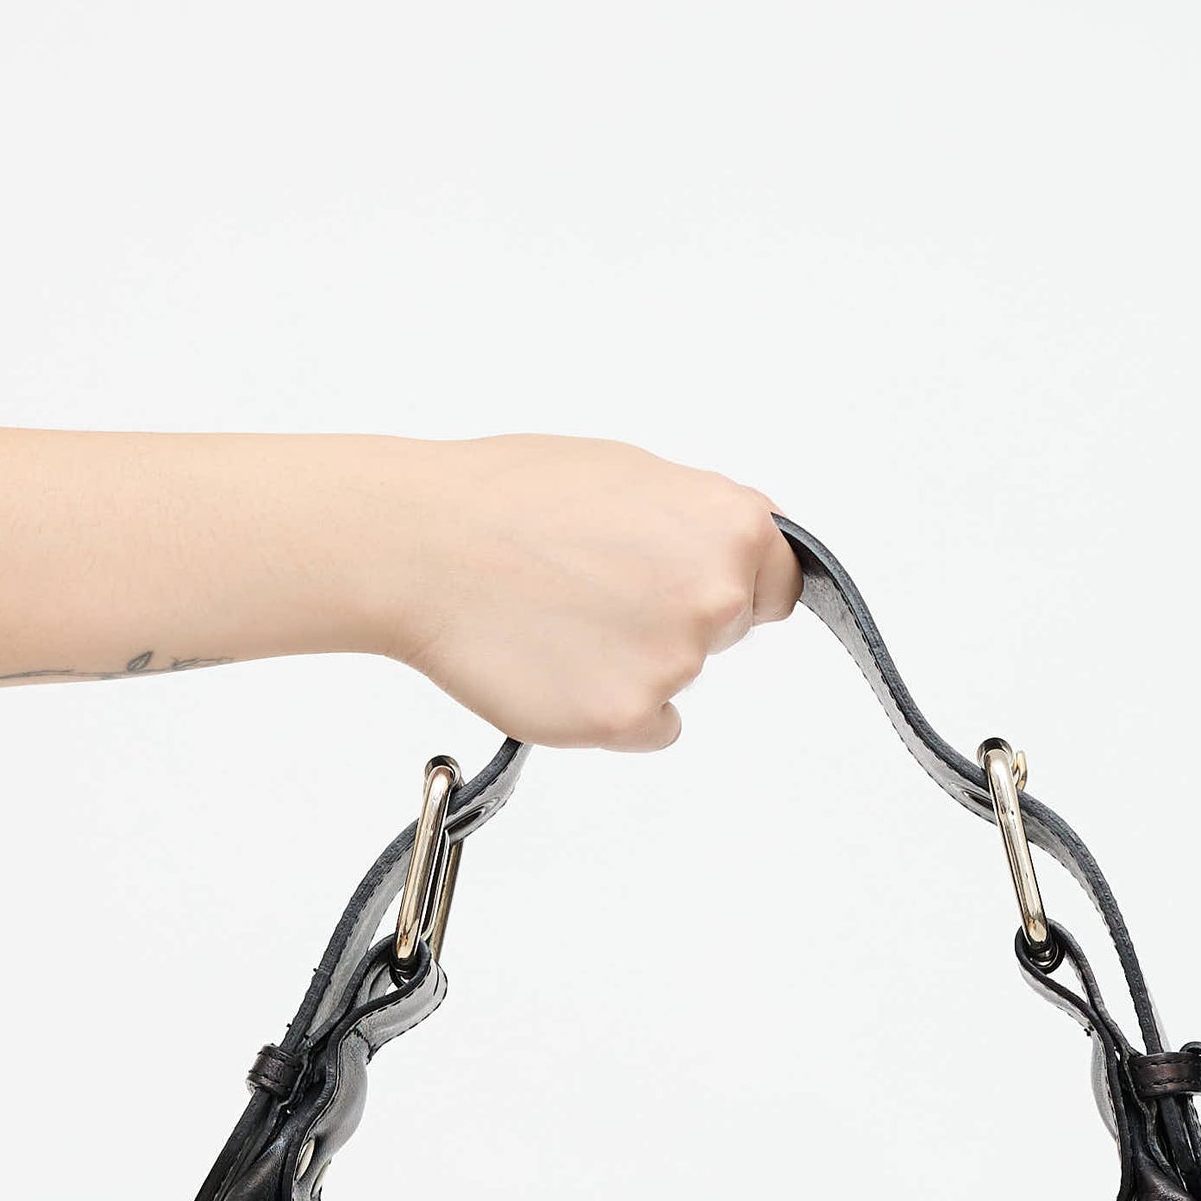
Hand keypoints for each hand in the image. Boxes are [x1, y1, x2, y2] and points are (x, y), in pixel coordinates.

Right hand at [365, 435, 800, 751]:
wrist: (422, 545)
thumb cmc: (507, 497)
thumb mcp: (630, 472)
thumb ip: (698, 519)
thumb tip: (734, 552)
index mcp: (730, 525)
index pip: (778, 580)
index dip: (733, 582)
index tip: (689, 585)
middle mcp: (715, 595)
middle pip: (726, 632)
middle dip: (675, 618)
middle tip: (596, 592)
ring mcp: (674, 663)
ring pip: (679, 681)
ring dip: (633, 663)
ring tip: (558, 617)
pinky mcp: (625, 719)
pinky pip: (647, 729)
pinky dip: (609, 710)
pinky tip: (555, 664)